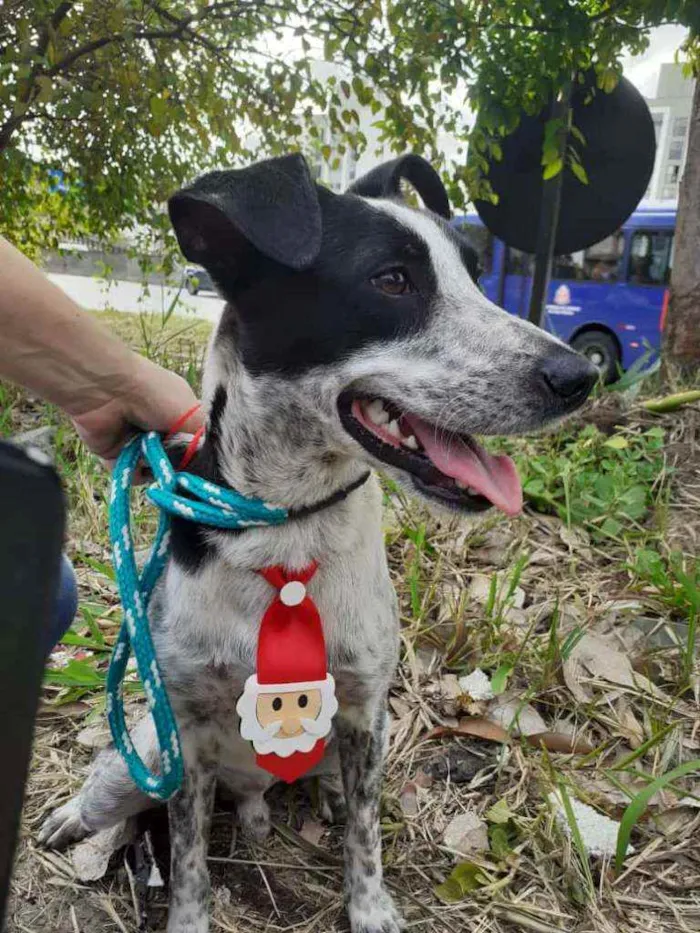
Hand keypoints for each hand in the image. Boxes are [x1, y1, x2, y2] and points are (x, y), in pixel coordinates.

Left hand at [71, 356, 203, 466]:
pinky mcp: (116, 454)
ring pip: (153, 471)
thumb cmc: (156, 395)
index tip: (192, 459)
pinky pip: (130, 474)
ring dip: (150, 462)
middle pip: (174, 463)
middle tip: (166, 451)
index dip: (193, 456)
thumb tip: (196, 463)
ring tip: (144, 445)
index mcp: (178, 417)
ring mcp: (138, 443)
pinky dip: (132, 469)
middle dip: (171, 461)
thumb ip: (200, 443)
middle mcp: (159, 431)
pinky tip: (130, 453)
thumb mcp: (193, 414)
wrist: (108, 389)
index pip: (192, 448)